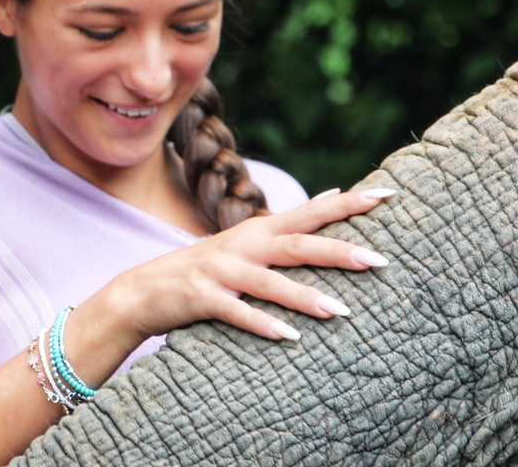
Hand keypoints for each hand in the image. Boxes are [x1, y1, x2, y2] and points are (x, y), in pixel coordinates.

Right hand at [106, 188, 395, 343]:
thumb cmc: (204, 268)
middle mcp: (241, 245)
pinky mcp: (201, 297)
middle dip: (337, 251)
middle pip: (296, 245)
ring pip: (268, 282)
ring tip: (339, 311)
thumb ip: (286, 225)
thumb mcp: (244, 242)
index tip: (387, 193)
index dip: (348, 202)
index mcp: (256, 230)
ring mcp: (220, 271)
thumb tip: (330, 194)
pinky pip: (236, 312)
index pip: (310, 212)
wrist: (143, 289)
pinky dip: (262, 323)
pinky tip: (289, 337)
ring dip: (304, 296)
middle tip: (378, 260)